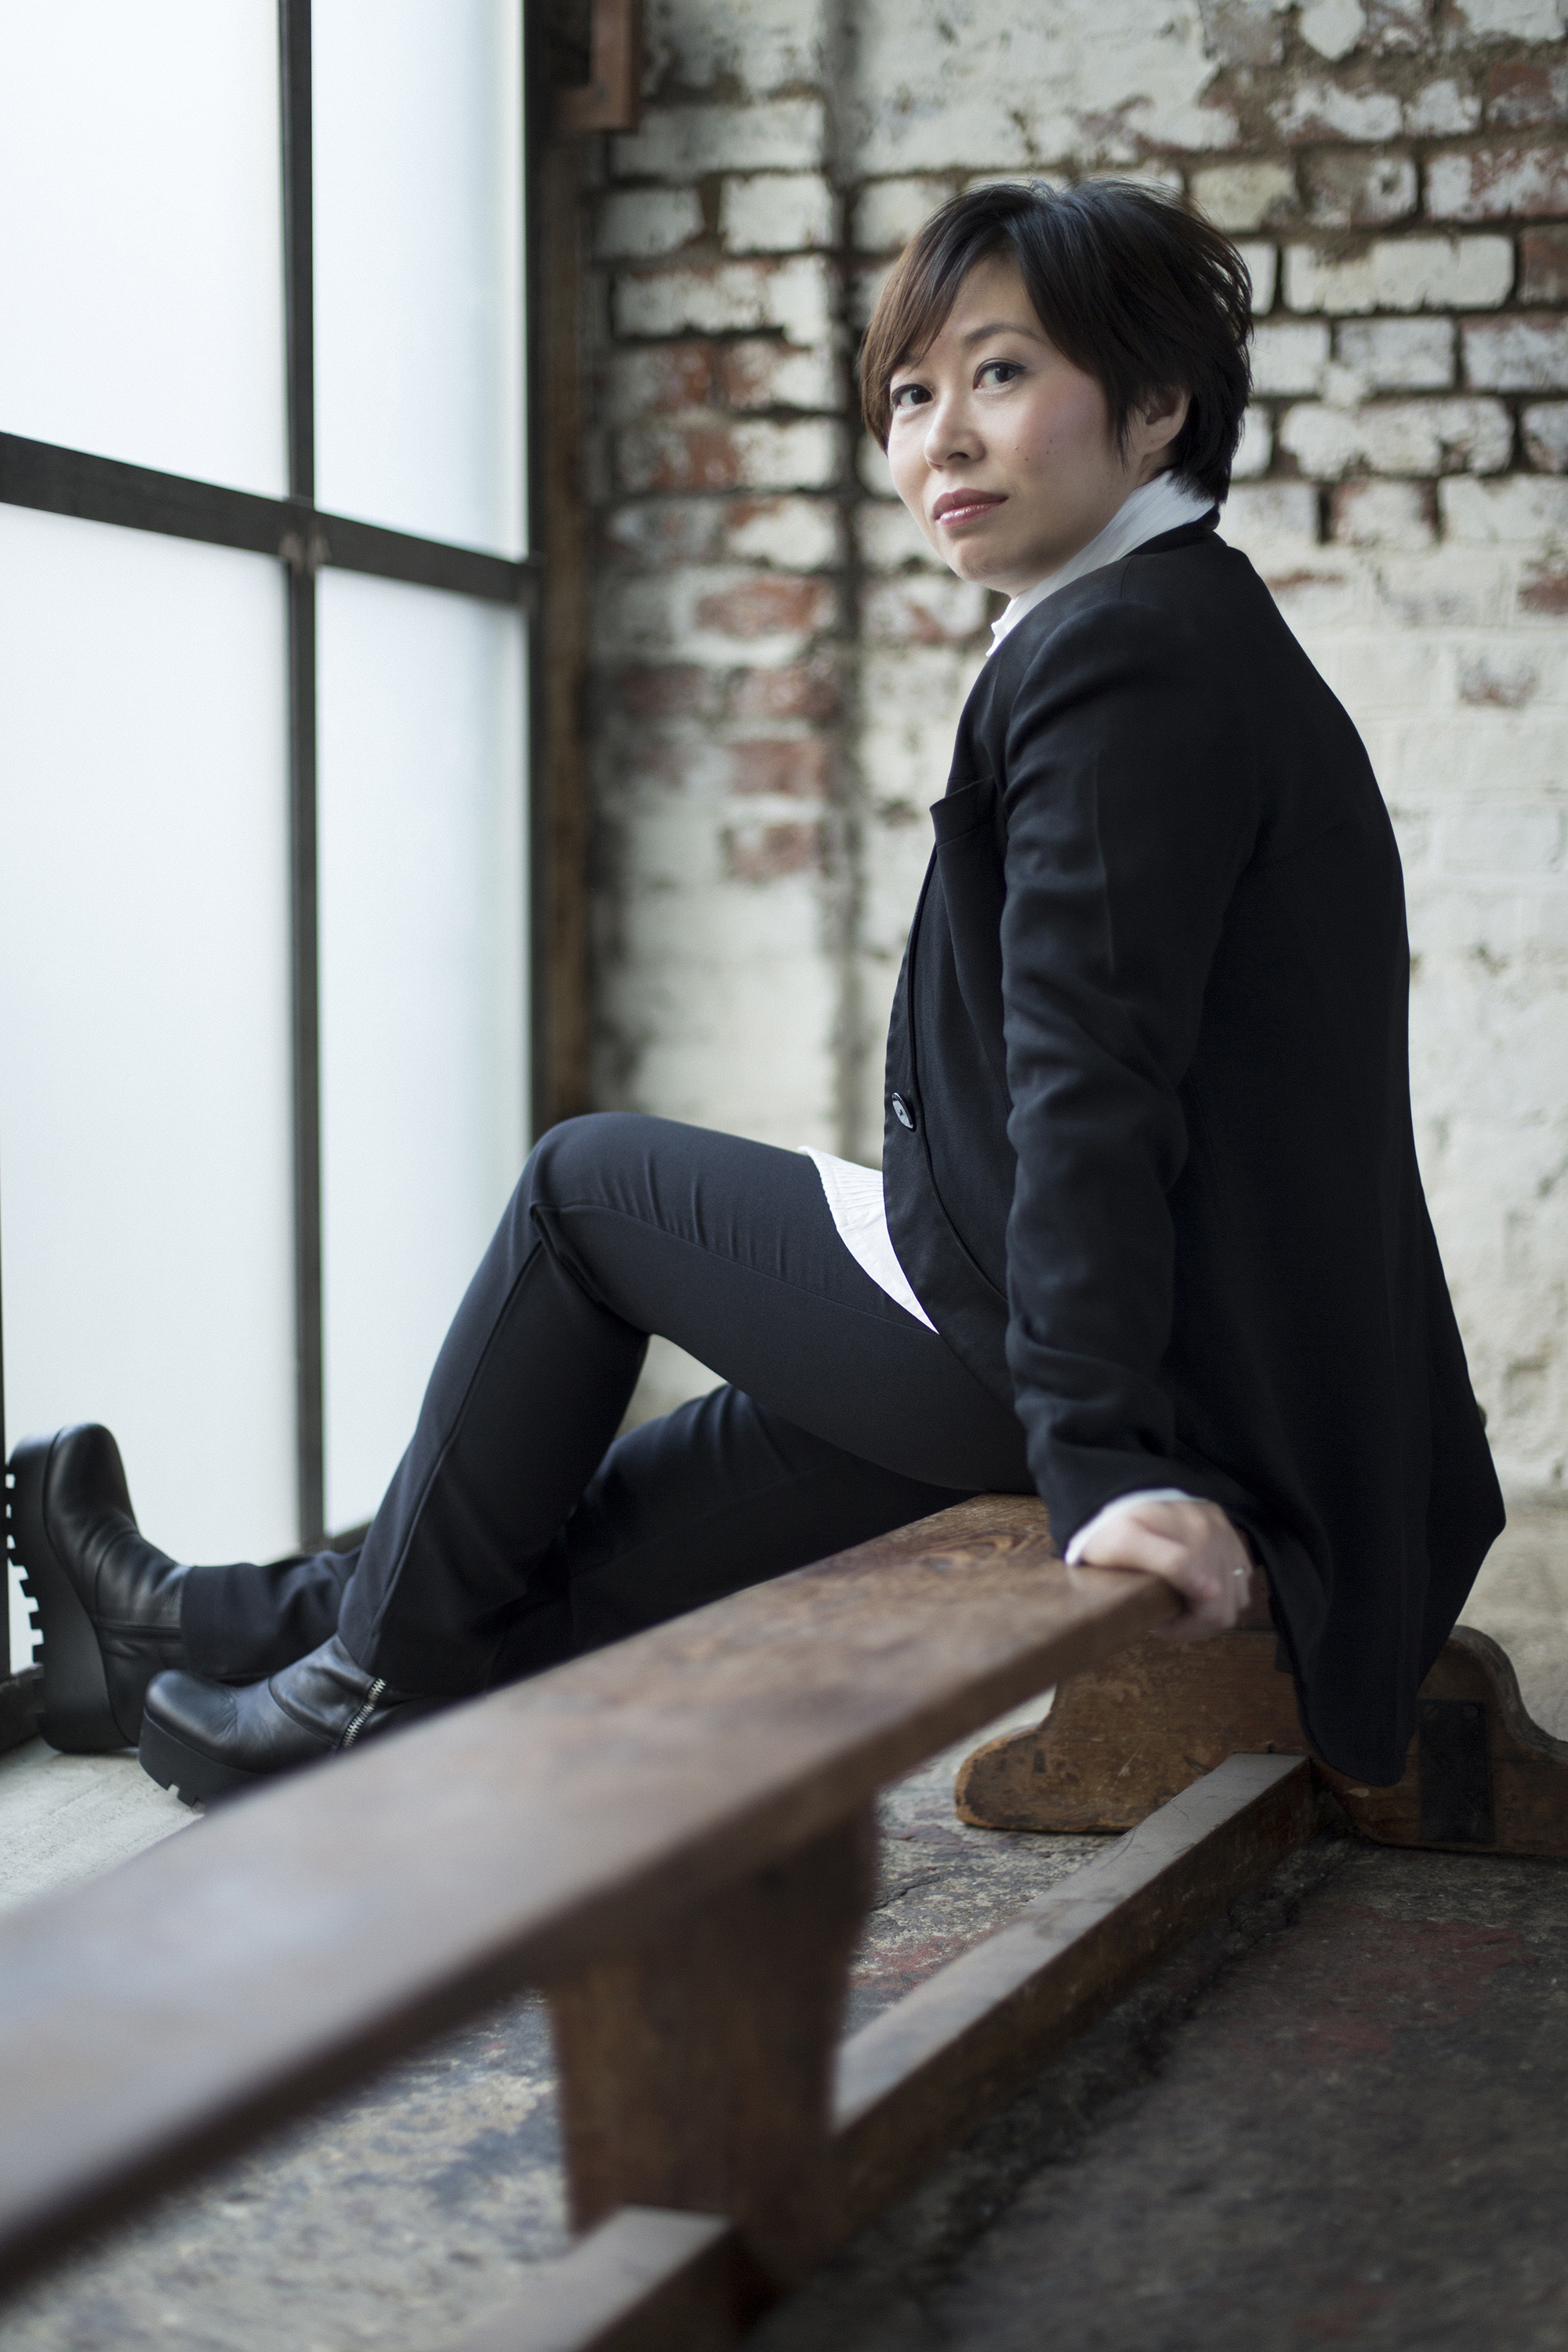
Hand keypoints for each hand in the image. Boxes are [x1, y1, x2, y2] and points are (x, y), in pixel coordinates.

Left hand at [1075, 1496, 1257, 1642]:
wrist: (1116, 1502)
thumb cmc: (1113, 1529)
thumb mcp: (1124, 1544)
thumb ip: (1168, 1562)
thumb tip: (1211, 1589)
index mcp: (1196, 1533)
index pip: (1210, 1605)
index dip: (1183, 1625)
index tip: (1157, 1622)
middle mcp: (1217, 1531)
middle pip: (1225, 1607)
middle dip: (1196, 1621)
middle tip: (1166, 1616)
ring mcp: (1226, 1535)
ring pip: (1236, 1599)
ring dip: (1209, 1610)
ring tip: (1178, 1604)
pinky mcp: (1231, 1539)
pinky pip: (1241, 1582)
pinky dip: (1221, 1595)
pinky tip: (1193, 1590)